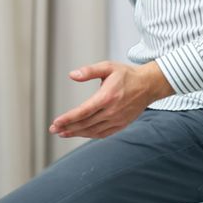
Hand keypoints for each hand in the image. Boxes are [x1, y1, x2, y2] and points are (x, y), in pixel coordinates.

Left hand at [49, 61, 173, 138]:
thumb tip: (72, 75)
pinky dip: (90, 135)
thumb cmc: (128, 75)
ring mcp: (117, 119)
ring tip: (63, 133)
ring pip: (93, 131)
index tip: (56, 122)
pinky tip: (80, 133)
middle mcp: (112, 111)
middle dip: (67, 127)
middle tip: (53, 129)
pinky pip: (103, 134)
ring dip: (76, 133)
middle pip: (85, 123)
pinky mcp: (121, 124)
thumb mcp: (108, 67)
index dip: (68, 118)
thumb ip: (89, 71)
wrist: (148, 85)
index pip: (83, 111)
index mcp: (107, 97)